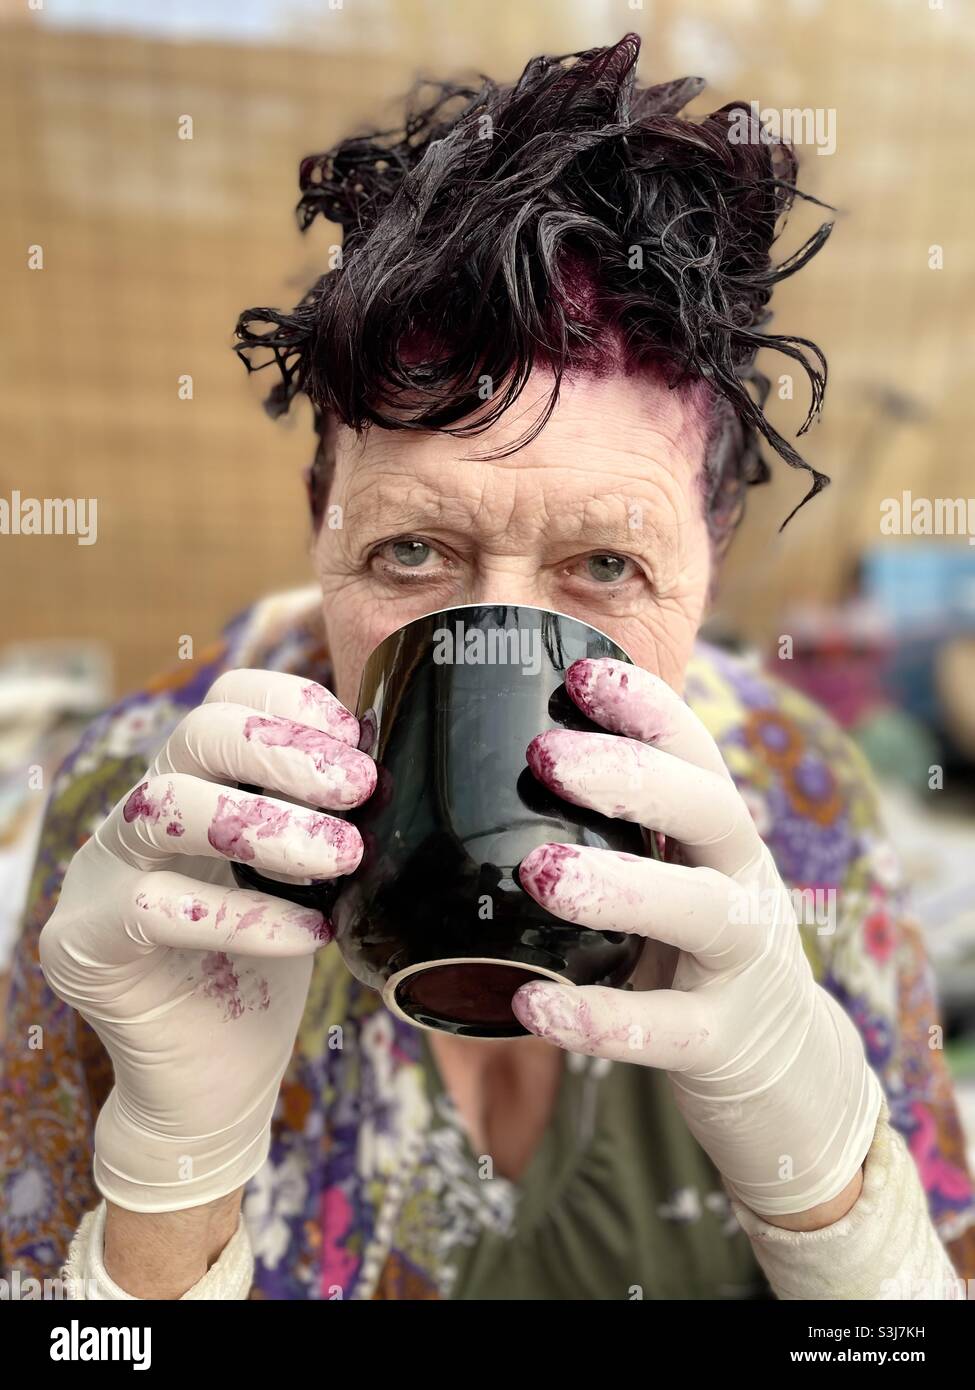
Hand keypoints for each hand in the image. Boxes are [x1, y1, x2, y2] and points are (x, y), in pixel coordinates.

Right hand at [39, 670, 374, 1213]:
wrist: (220, 1081)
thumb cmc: (272, 965)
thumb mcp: (310, 876)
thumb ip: (327, 819)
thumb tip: (395, 764)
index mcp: (195, 785)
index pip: (225, 700)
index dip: (291, 703)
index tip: (356, 741)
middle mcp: (141, 815)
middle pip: (196, 733)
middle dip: (286, 752)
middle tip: (359, 789)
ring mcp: (101, 873)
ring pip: (166, 805)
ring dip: (269, 826)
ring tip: (343, 859)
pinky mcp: (84, 941)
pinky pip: (157, 909)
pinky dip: (247, 918)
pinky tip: (312, 936)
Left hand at [513, 657, 882, 1219]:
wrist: (788, 1073)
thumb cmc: (697, 956)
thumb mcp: (677, 881)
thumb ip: (619, 837)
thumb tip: (487, 780)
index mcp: (722, 840)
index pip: (697, 755)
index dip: (648, 710)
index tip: (580, 673)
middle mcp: (744, 886)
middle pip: (712, 812)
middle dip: (634, 776)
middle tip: (548, 755)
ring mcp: (742, 966)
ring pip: (702, 912)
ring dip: (624, 887)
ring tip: (539, 870)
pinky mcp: (721, 1043)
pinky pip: (665, 1030)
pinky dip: (599, 1017)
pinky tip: (530, 1005)